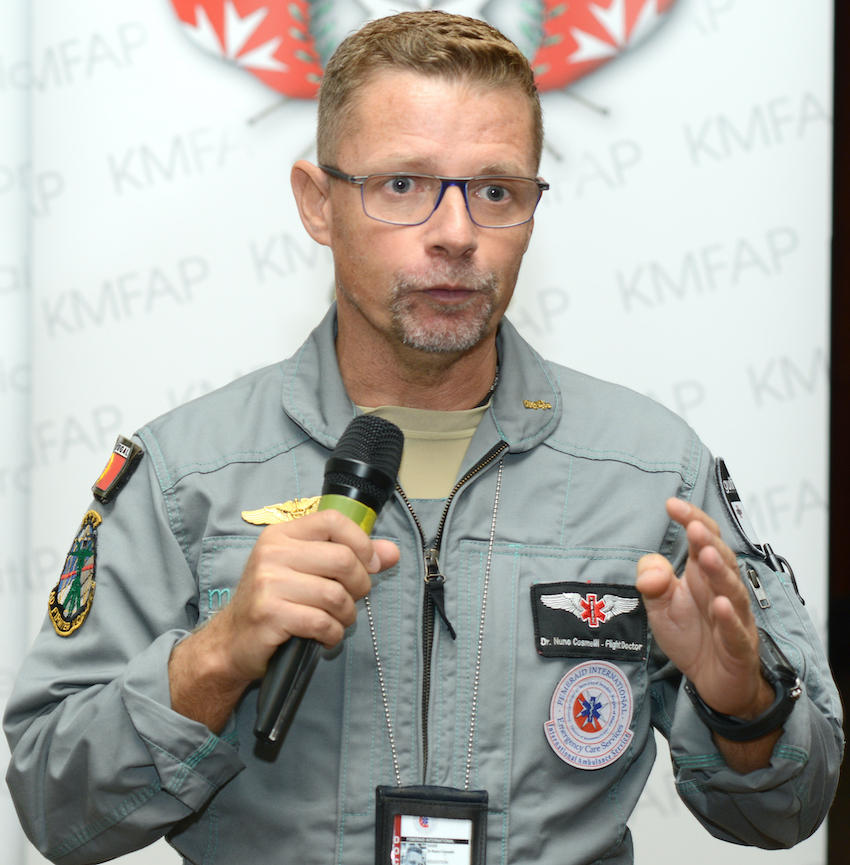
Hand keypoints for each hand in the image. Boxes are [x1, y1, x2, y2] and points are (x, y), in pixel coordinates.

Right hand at [169, 510, 398, 729]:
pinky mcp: (269, 615)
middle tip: (353, 599)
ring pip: (335, 595)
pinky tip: (326, 636)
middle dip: (359, 585)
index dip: (361, 542)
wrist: (231, 641)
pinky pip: (322, 622)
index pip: (333, 520)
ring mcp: (267, 584)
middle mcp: (272, 553)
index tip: (371, 564)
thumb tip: (392, 553)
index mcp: (282, 535)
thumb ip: (351, 557)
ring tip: (337, 621)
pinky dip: (333, 634)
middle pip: (342, 559)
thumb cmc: (274, 601)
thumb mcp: (307, 570)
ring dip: (347, 615)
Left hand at [636, 498, 771, 719]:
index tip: (672, 504)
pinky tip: (721, 606)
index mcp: (702, 576)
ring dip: (721, 573)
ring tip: (708, 556)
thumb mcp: (660, 606)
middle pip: (721, 560)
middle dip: (708, 542)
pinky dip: (730, 619)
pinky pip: (736, 632)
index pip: (703, 541)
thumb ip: (652, 582)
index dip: (691, 521)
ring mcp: (735, 619)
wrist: (712, 682)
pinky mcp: (739, 648)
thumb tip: (651, 568)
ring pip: (732, 591)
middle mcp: (722, 591)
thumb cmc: (691, 636)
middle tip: (694, 527)